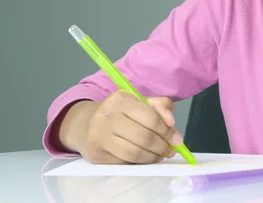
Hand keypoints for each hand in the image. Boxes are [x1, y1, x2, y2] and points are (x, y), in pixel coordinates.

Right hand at [60, 90, 182, 163]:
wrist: (85, 123)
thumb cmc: (119, 112)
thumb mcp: (139, 101)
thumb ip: (160, 106)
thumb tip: (172, 123)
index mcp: (121, 99)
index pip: (152, 119)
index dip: (168, 132)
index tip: (177, 139)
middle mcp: (107, 116)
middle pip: (145, 138)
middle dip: (163, 147)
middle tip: (170, 150)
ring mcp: (99, 136)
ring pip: (135, 154)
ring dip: (153, 157)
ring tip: (160, 155)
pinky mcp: (95, 154)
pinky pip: (125, 162)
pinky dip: (139, 162)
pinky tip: (144, 158)